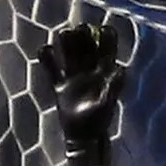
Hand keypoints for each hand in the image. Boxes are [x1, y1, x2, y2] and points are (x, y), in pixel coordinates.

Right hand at [37, 21, 125, 165]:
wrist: (83, 136)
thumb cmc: (98, 119)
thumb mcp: (107, 102)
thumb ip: (113, 86)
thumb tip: (120, 68)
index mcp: (103, 71)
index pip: (106, 48)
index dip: (106, 37)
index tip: (103, 30)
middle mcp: (88, 69)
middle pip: (84, 45)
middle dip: (82, 35)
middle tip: (79, 30)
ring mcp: (73, 75)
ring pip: (67, 52)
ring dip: (64, 43)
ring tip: (63, 36)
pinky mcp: (58, 84)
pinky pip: (50, 68)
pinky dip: (46, 59)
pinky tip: (45, 52)